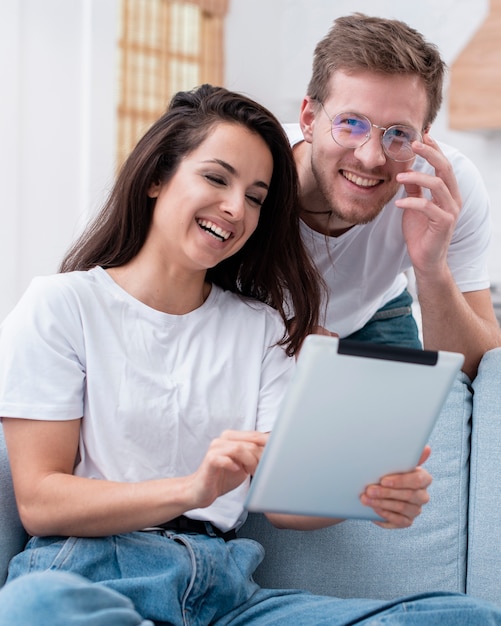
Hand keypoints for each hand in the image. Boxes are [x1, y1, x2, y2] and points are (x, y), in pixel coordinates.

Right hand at [188, 430, 267, 508]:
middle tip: (263, 471)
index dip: (268, 446)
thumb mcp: (244, 465)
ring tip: (251, 473)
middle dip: (260, 458)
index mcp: (233, 437)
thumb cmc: (224, 477)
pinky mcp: (210, 460)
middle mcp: (223, 439)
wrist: (201, 490)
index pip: (255, 436)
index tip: (277, 458)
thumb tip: (275, 453)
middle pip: (250, 442)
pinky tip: (237, 471)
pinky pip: (224, 459)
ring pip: (239, 449)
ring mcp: (215, 448)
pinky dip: (233, 465)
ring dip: (250, 462)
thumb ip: (255, 456)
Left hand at [360, 446, 431, 528]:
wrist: (378, 486)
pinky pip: (398, 521)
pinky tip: (374, 509)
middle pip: (408, 495)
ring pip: (402, 508)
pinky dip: (385, 515)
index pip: (418, 480)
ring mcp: (415, 510)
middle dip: (386, 493)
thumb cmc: (389, 471)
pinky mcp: (407, 521)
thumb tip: (427, 448)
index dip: (400, 481)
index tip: (383, 480)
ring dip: (381, 504)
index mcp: (424, 478)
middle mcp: (422, 496)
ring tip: (366, 499)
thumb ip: (410, 456)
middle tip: (369, 490)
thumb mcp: (396, 462)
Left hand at [395, 135, 460, 279]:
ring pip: (438, 185)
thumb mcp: (414, 206)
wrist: (425, 259)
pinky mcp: (443, 223)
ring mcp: (450, 211)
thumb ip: (414, 189)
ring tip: (399, 177)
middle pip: (445, 169)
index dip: (434, 149)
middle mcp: (453, 199)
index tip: (423, 135)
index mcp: (449, 192)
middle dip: (430, 153)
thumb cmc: (420, 232)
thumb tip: (405, 171)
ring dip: (417, 177)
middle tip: (413, 143)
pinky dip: (411, 202)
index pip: (443, 165)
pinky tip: (397, 204)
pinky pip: (428, 207)